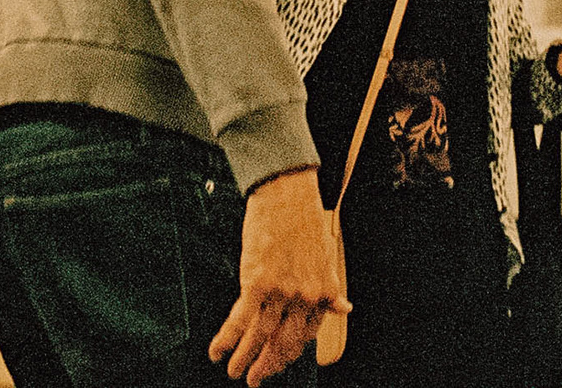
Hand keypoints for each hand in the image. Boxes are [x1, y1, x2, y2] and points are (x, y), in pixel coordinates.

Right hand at [208, 167, 343, 386]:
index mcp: (323, 292)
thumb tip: (344, 307)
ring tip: (234, 370)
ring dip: (245, 358)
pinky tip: (217, 350)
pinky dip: (227, 339)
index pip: (307, 337)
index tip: (277, 363)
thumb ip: (330, 287)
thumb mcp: (324, 256)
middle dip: (268, 365)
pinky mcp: (257, 282)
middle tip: (255, 379)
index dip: (289, 354)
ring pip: (261, 336)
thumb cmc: (302, 219)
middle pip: (284, 344)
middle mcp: (305, 297)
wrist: (285, 192)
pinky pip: (240, 320)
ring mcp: (281, 292)